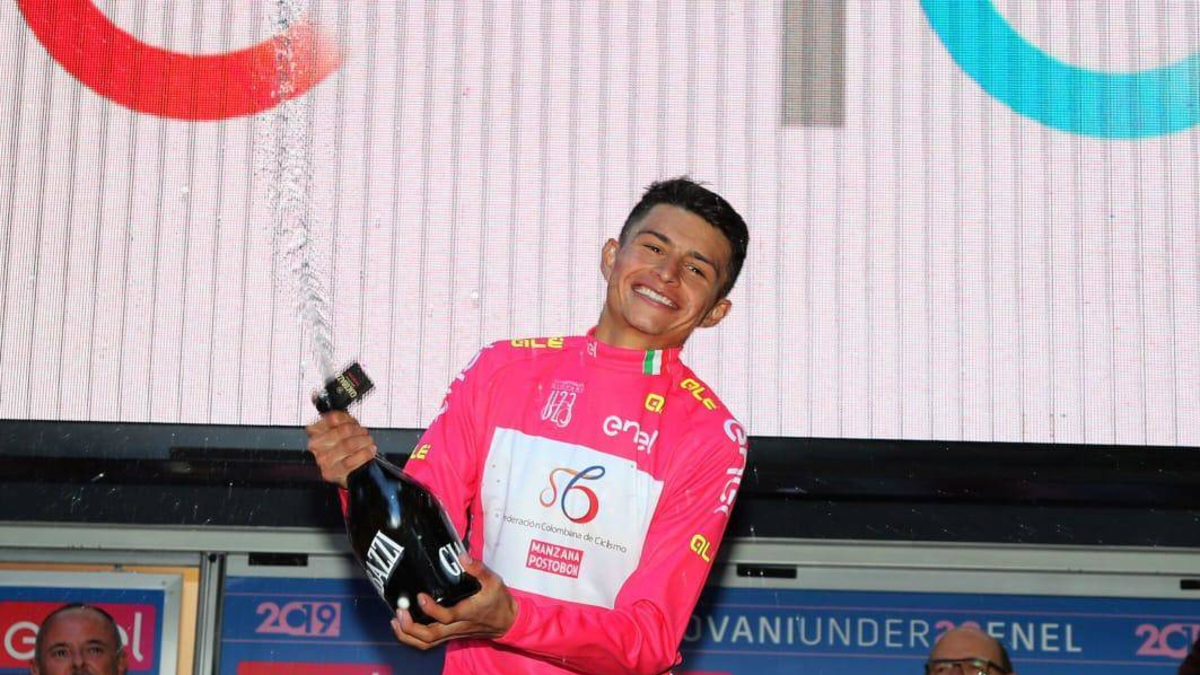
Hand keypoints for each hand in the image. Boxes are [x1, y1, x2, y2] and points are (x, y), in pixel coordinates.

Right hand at [305, 411, 376, 487]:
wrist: (344, 467)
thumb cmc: (341, 444)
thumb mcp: (342, 426)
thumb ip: (341, 418)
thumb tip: (338, 417)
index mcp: (315, 431)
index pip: (333, 418)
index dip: (347, 419)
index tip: (353, 423)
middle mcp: (316, 446)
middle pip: (343, 431)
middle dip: (358, 430)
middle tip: (364, 433)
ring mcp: (323, 460)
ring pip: (347, 445)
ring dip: (363, 441)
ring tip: (368, 441)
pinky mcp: (332, 473)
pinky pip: (350, 462)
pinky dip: (364, 454)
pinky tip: (369, 451)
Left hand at [390, 553, 517, 649]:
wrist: (506, 621)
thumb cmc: (498, 600)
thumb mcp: (493, 581)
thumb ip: (477, 568)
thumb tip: (461, 556)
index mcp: (468, 613)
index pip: (447, 617)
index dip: (432, 610)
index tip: (420, 597)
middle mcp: (457, 626)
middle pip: (430, 635)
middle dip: (411, 627)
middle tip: (399, 611)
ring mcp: (452, 633)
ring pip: (426, 642)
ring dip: (408, 635)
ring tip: (396, 620)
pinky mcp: (449, 635)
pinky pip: (428, 642)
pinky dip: (412, 637)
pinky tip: (401, 625)